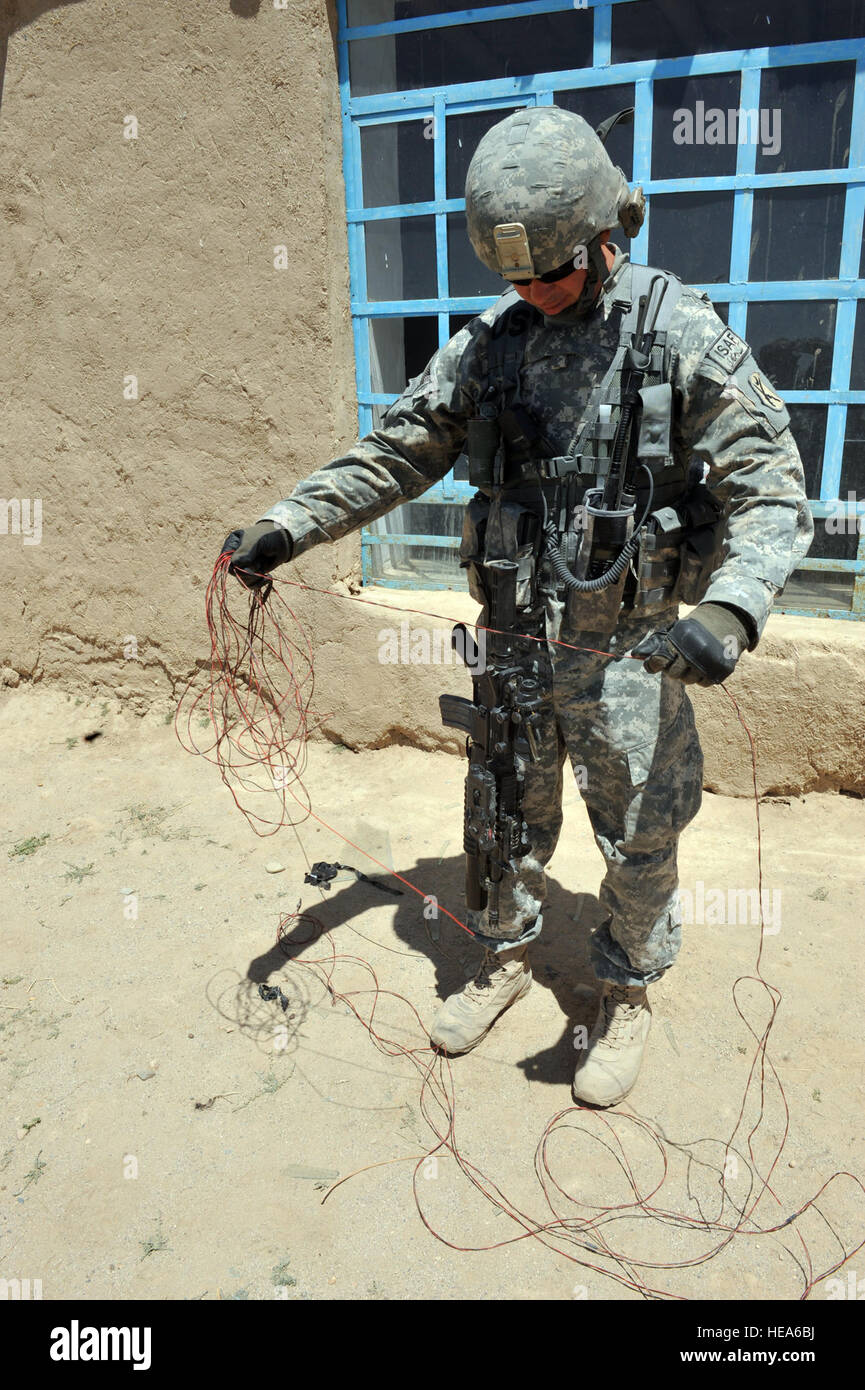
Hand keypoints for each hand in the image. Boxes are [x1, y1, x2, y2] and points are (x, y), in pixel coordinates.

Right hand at [220, 521, 291, 588]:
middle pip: (234, 572)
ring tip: (264, 571)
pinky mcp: (253, 573)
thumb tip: (235, 566)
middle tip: (260, 567)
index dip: (235, 567)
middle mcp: (235, 555)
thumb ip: (245, 552)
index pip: (225, 560)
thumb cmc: (269, 535)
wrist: (286, 540)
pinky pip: (250, 584)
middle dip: (248, 573)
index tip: (247, 568)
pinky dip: (259, 583)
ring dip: (255, 579)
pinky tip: (267, 577)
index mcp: (232, 543)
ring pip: (242, 580)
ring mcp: (244, 565)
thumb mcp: (257, 541)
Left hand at [630, 602, 749, 686]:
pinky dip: (702, 677)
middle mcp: (693, 653)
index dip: (653, 664)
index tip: (654, 663)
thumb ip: (655, 643)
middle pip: (673, 674)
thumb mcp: (674, 629)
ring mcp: (708, 663)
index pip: (659, 661)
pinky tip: (703, 665)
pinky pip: (704, 683)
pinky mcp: (721, 670)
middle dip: (673, 668)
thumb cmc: (696, 625)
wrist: (727, 617)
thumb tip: (635, 654)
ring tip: (692, 661)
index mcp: (680, 641)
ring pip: (689, 680)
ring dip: (688, 673)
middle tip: (678, 659)